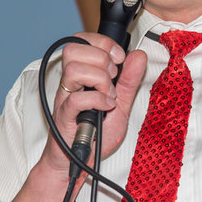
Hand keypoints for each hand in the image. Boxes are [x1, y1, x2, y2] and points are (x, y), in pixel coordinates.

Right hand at [48, 32, 146, 174]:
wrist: (79, 161)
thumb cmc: (96, 134)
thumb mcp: (121, 104)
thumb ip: (130, 80)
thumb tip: (138, 55)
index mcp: (81, 74)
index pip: (82, 40)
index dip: (103, 42)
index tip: (119, 58)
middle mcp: (70, 82)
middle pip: (74, 49)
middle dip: (102, 59)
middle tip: (112, 79)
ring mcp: (65, 98)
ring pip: (73, 69)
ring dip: (100, 80)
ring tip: (108, 95)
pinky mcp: (64, 116)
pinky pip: (77, 99)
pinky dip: (98, 100)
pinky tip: (106, 108)